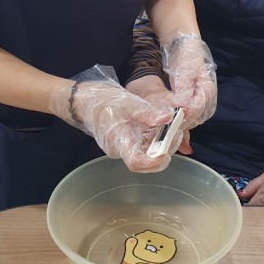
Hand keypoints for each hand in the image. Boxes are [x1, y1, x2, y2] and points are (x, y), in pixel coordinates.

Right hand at [49, 65, 175, 172]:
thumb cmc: (103, 100)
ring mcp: (122, 147)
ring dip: (162, 144)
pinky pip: (142, 146)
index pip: (136, 162)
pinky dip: (155, 139)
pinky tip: (162, 126)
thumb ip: (147, 113)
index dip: (153, 163)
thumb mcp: (128, 102)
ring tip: (173, 126)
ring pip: (146, 153)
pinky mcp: (125, 142)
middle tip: (178, 132)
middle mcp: (120, 149)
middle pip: (145, 160)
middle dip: (165, 150)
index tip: (167, 153)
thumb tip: (167, 118)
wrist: (85, 100)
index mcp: (118, 140)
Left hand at [160, 32, 216, 131]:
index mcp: (207, 90)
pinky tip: (173, 117)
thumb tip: (183, 107)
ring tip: (168, 121)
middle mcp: (208, 98)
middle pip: (197, 117)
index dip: (184, 116)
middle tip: (166, 122)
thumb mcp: (183, 71)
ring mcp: (203, 100)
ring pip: (195, 118)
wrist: (184, 46)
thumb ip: (184, 90)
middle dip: (183, 121)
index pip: (197, 110)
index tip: (170, 118)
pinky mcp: (196, 100)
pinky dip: (183, 117)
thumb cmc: (186, 56)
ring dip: (183, 121)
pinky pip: (192, 114)